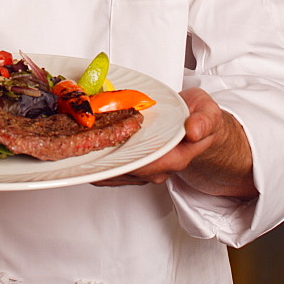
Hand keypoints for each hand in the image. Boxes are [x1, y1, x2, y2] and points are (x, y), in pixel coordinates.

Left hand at [94, 87, 256, 198]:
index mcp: (176, 158)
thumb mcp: (209, 113)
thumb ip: (204, 121)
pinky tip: (82, 144)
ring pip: (115, 170)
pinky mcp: (135, 163)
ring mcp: (145, 168)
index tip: (105, 146)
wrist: (198, 125)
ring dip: (95, 159)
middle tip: (78, 142)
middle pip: (124, 169)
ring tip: (74, 143)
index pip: (147, 164)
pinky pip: (113, 166)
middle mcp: (158, 168)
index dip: (125, 157)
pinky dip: (97, 156)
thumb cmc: (201, 118)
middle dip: (101, 157)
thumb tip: (193, 130)